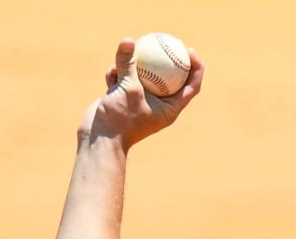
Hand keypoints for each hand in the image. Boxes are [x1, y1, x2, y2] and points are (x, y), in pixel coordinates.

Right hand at [77, 37, 203, 149]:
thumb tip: (128, 40)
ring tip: (128, 56)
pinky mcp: (123, 97)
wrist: (99, 139)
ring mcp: (140, 100)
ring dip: (134, 63)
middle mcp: (158, 105)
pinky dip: (117, 73)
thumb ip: (128, 64)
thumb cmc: (120, 120)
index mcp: (170, 109)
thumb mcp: (127, 89)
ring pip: (143, 74)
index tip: (190, 51)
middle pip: (170, 77)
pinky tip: (111, 74)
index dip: (196, 69)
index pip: (191, 87)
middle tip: (166, 40)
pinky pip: (124, 78)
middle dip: (168, 58)